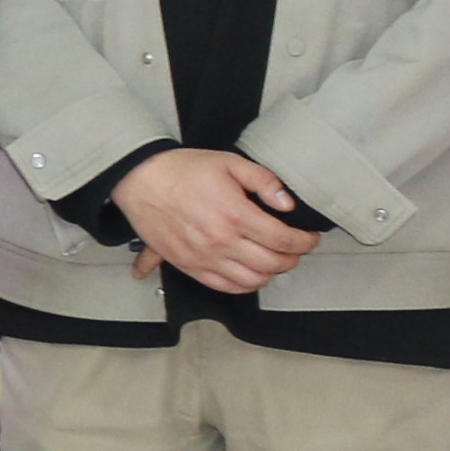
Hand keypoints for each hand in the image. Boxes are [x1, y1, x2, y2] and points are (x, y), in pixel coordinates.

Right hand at [113, 146, 322, 292]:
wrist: (140, 179)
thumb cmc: (182, 170)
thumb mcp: (230, 163)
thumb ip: (264, 181)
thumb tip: (287, 204)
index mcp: (235, 215)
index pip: (284, 240)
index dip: (305, 242)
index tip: (310, 238)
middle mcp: (221, 241)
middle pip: (272, 264)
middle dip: (292, 258)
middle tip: (295, 249)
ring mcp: (203, 257)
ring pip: (251, 281)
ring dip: (270, 274)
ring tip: (274, 261)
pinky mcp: (187, 265)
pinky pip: (224, 287)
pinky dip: (244, 285)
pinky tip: (250, 273)